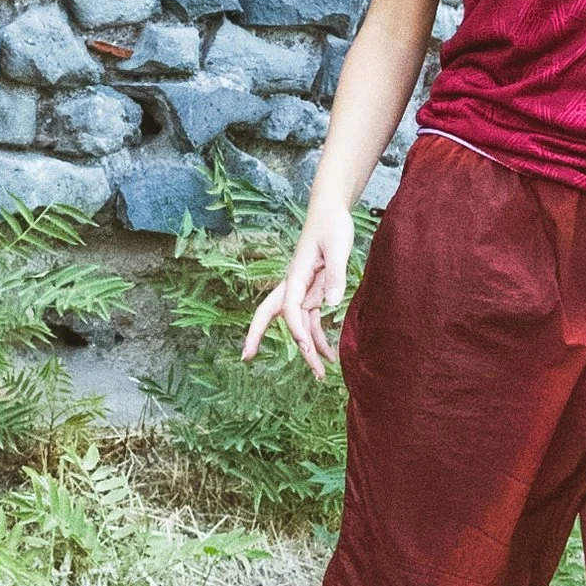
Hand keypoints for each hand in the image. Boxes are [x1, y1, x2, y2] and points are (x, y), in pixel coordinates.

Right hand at [243, 200, 353, 378]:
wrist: (331, 210)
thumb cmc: (332, 225)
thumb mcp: (338, 247)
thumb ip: (334, 275)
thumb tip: (329, 304)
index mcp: (295, 273)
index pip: (289, 307)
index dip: (295, 329)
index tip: (306, 348)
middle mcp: (294, 283)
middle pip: (271, 314)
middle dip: (257, 335)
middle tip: (246, 357)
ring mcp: (302, 288)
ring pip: (298, 324)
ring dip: (307, 349)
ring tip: (320, 375)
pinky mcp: (313, 290)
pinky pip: (313, 318)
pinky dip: (319, 336)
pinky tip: (329, 355)